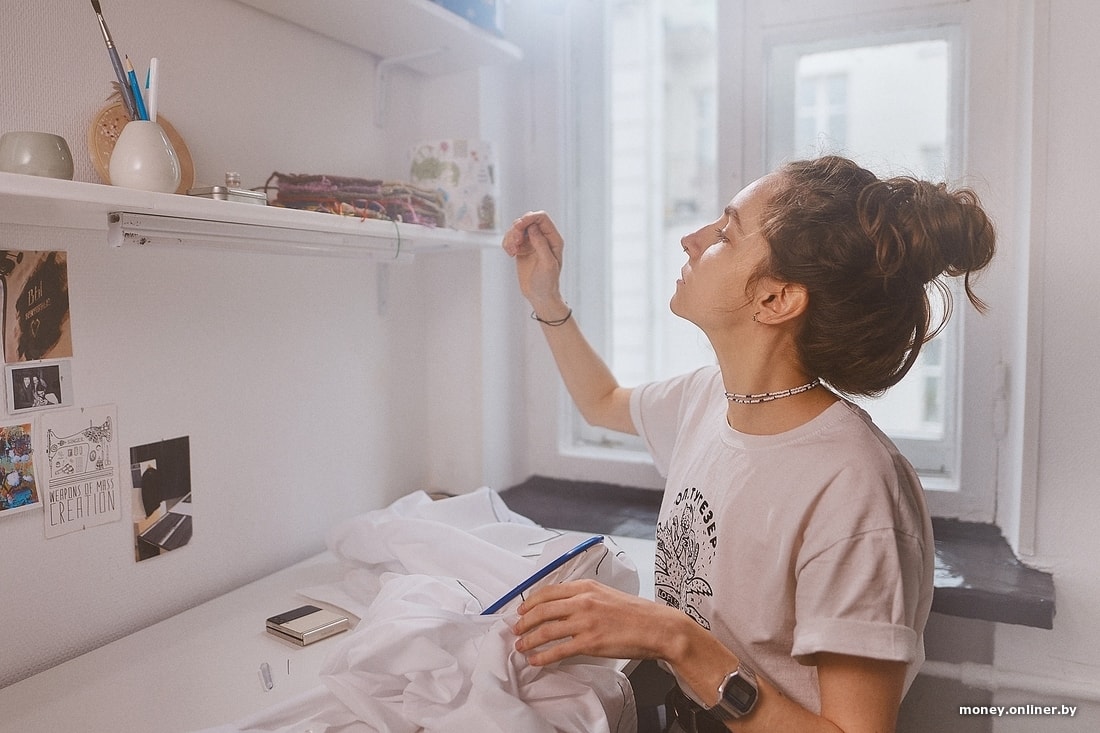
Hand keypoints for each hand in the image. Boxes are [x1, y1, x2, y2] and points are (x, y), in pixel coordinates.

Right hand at [501, 210, 568, 315]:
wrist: (540, 295)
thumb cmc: (547, 282)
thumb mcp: (547, 264)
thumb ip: (541, 244)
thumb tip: (532, 227)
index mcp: (554, 239)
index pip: (542, 218)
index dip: (529, 217)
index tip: (518, 226)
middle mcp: (544, 238)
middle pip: (528, 220)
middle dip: (518, 228)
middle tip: (515, 243)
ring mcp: (532, 242)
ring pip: (517, 228)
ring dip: (511, 237)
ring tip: (512, 251)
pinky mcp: (523, 248)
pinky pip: (512, 238)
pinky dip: (508, 243)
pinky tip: (510, 254)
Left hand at [512, 579, 684, 665]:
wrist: (657, 627)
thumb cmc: (636, 613)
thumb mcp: (606, 594)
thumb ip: (585, 597)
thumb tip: (565, 607)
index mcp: (586, 587)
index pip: (548, 592)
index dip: (530, 602)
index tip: (522, 610)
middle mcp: (582, 601)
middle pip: (542, 610)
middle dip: (524, 621)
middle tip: (516, 629)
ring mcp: (585, 622)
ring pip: (546, 630)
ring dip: (529, 640)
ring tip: (521, 646)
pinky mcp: (590, 642)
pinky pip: (558, 650)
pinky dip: (543, 656)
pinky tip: (536, 660)